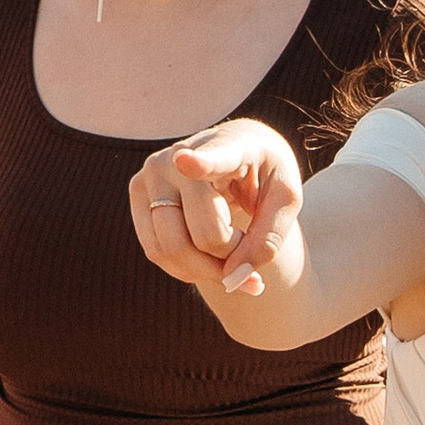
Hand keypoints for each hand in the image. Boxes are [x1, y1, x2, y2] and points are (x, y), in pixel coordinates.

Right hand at [130, 121, 306, 302]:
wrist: (238, 153)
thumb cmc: (264, 175)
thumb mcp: (286, 201)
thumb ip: (268, 239)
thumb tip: (235, 277)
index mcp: (229, 146)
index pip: (212, 158)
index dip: (198, 162)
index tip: (185, 160)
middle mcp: (179, 156)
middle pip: (203, 234)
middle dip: (229, 258)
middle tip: (247, 247)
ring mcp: (152, 174)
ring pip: (171, 248)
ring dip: (206, 270)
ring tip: (229, 253)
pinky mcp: (138, 193)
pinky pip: (155, 251)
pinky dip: (185, 268)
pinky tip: (206, 258)